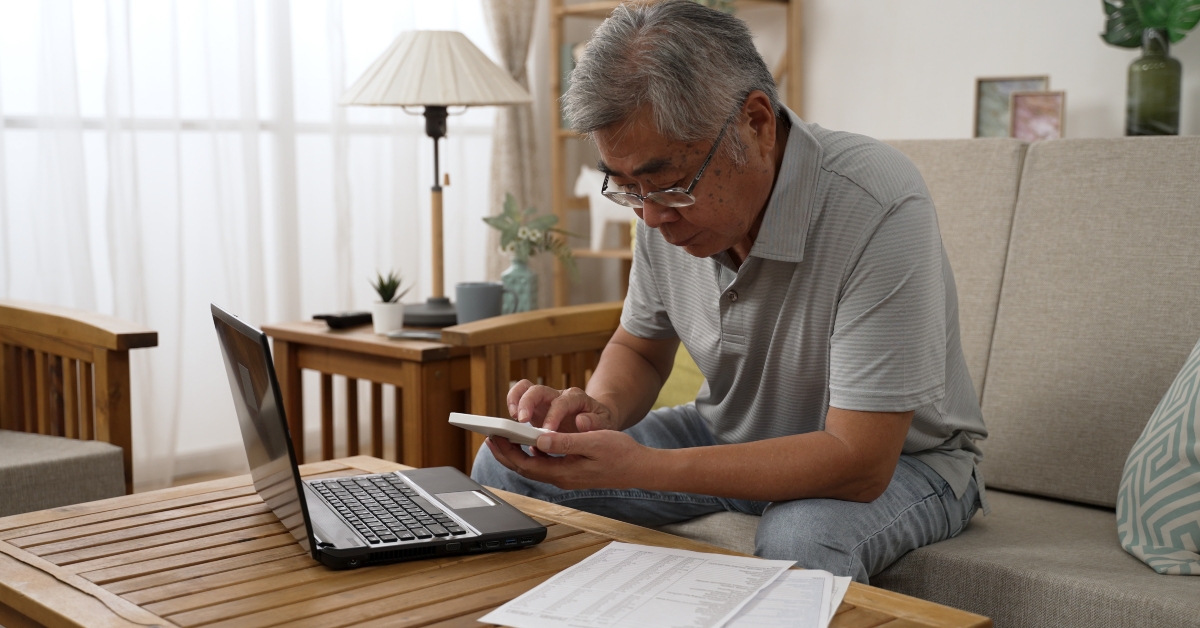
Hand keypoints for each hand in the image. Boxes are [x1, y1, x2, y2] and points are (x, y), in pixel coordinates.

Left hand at [485, 429, 653, 489]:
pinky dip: (532, 453)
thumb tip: (539, 440)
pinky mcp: (572, 472)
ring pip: (533, 466)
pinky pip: (545, 464)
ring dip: (517, 453)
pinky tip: (530, 442)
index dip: (506, 452)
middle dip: (505, 453)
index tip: (493, 437)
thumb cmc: (620, 453)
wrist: (640, 468)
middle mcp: (561, 478)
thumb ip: (565, 442)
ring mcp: (566, 476)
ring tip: (503, 438)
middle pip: (525, 467)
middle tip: (489, 437)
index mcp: (563, 472)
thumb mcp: (593, 443)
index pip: (525, 464)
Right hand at [507, 380, 618, 432]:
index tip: (547, 431)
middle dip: (527, 403)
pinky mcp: (534, 407)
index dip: (553, 415)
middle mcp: (557, 395)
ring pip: (524, 388)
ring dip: (515, 400)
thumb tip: (581, 421)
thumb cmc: (600, 423)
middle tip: (521, 421)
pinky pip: (518, 398)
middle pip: (538, 390)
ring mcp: (544, 400)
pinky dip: (511, 405)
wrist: (596, 420)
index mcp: (576, 398)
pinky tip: (509, 423)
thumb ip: (596, 422)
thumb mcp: (605, 424)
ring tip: (511, 418)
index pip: (561, 402)